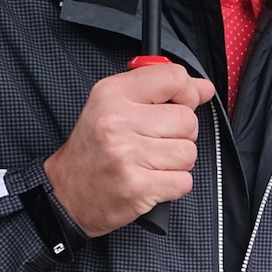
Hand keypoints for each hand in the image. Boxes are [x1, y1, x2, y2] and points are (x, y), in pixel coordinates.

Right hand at [42, 61, 213, 236]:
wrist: (66, 193)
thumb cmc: (94, 148)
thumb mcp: (114, 104)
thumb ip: (160, 89)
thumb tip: (204, 88)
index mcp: (113, 95)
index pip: (174, 77)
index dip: (186, 93)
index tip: (179, 104)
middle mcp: (118, 122)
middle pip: (187, 120)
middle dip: (179, 135)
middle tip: (153, 143)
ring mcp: (128, 156)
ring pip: (188, 153)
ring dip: (176, 162)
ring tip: (149, 163)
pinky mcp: (138, 188)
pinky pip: (184, 181)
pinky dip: (173, 185)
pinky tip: (151, 181)